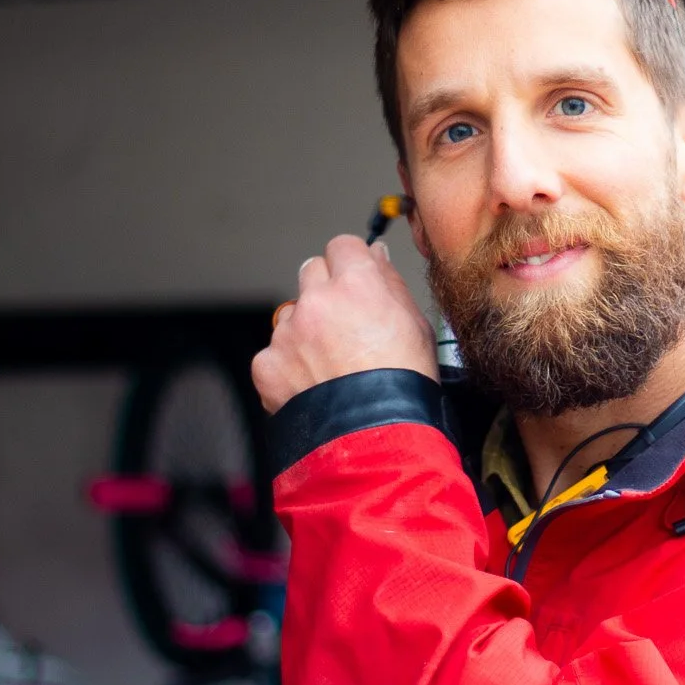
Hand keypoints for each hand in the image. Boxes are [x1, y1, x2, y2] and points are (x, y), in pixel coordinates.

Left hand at [251, 235, 437, 413]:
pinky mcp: (268, 364)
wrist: (377, 438)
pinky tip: (312, 385)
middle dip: (325, 291)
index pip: (342, 246)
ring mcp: (288, 333)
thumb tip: (376, 255)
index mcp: (357, 283)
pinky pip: (274, 353)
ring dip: (305, 329)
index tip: (355, 279)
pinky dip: (288, 366)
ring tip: (331, 364)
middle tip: (345, 324)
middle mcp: (317, 300)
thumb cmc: (404, 385)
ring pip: (291, 314)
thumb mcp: (416, 325)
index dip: (350, 263)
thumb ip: (391, 283)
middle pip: (311, 272)